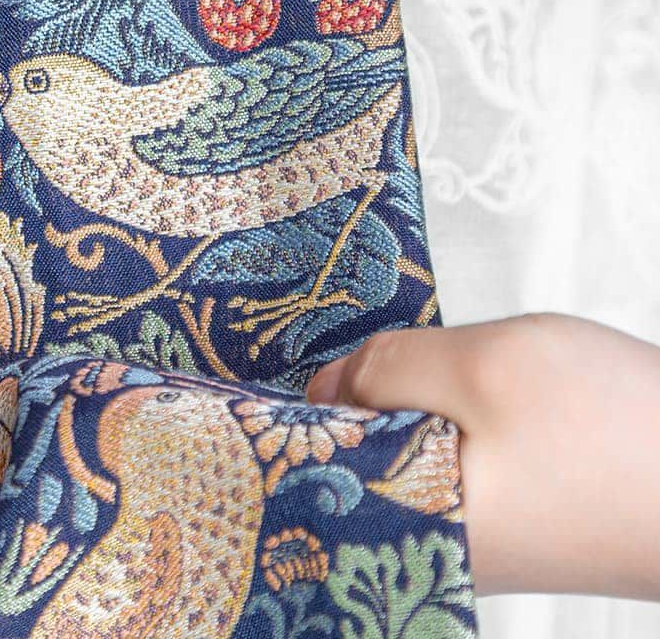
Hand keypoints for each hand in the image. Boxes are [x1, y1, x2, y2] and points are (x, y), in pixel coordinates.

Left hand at [306, 314, 659, 598]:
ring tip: (416, 366)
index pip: (307, 468)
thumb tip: (326, 385)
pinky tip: (457, 390)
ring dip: (402, 404)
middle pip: (350, 459)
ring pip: (398, 454)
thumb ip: (389, 368)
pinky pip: (442, 460)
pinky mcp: (508, 516)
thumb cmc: (613, 428)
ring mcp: (473, 532)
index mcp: (404, 522)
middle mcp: (431, 542)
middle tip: (362, 352)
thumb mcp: (485, 366)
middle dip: (349, 401)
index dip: (288, 409)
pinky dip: (440, 420)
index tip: (280, 367)